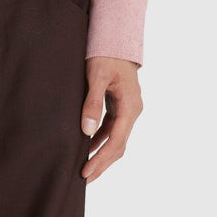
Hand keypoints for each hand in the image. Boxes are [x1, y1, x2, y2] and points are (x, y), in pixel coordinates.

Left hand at [80, 58, 142, 182]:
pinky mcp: (121, 107)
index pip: (116, 141)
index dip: (100, 159)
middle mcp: (133, 111)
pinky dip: (101, 141)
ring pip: (116, 140)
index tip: (85, 171)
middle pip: (119, 146)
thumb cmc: (106, 54)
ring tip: (84, 169)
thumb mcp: (96, 76)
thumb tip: (87, 131)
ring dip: (101, 155)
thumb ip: (92, 102)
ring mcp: (128, 110)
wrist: (116, 38)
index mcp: (130, 106)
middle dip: (101, 163)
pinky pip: (112, 130)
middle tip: (83, 179)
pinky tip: (87, 148)